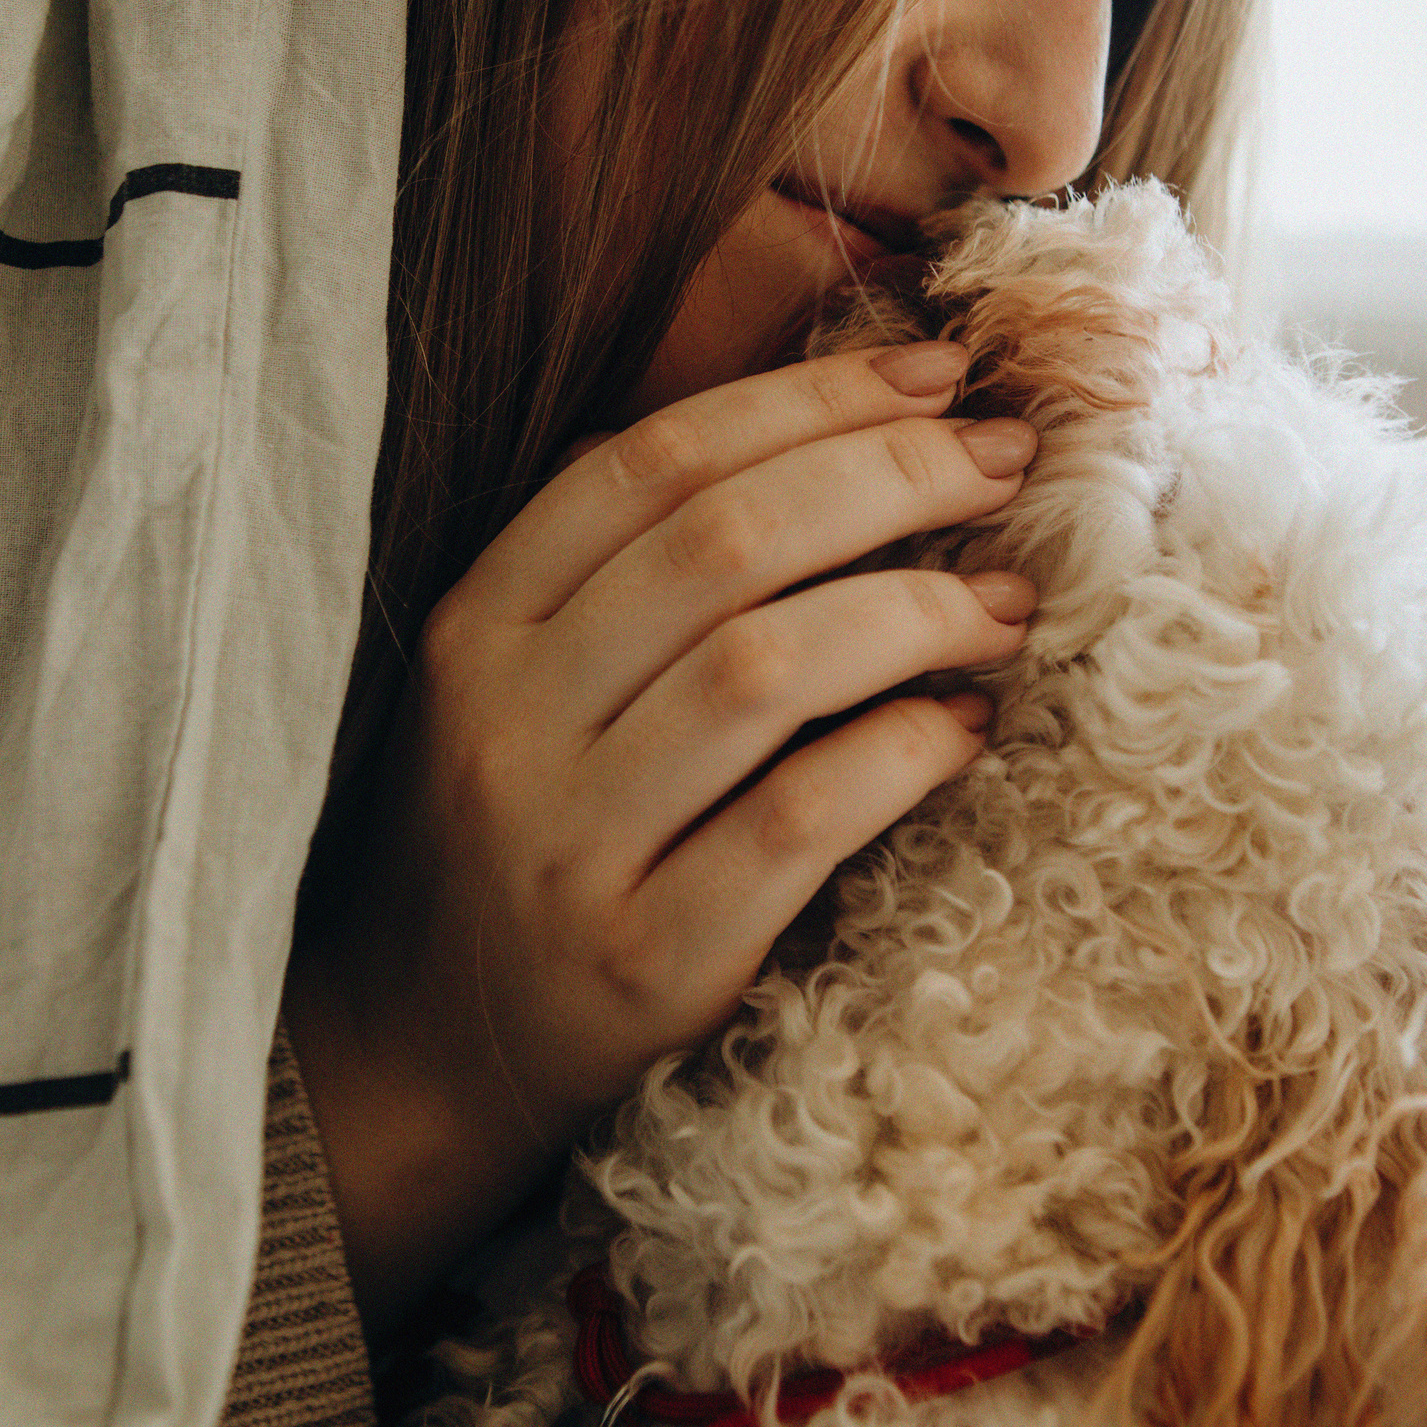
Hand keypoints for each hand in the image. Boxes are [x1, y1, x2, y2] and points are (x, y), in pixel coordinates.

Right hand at [284, 341, 1039, 1329]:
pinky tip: (962, 729)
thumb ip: (617, 564)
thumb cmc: (503, 843)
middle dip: (892, 476)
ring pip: (764, 668)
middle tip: (1007, 464)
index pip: (651, 463)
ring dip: (915, 611)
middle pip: (724, 543)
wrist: (418, 1053)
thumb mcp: (513, 682)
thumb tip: (802, 429)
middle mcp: (506, 717)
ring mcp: (566, 841)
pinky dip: (898, 756)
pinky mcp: (639, 957)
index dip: (810, 400)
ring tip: (1006, 603)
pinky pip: (795, 820)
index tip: (938, 374)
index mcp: (477, 623)